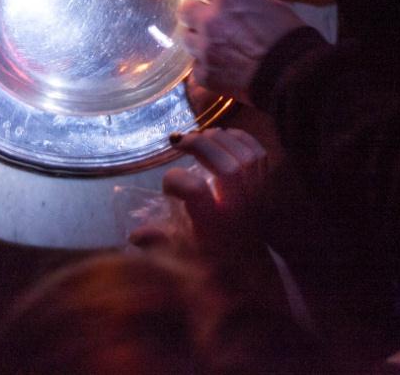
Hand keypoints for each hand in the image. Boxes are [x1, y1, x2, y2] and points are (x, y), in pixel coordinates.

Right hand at [130, 128, 270, 255]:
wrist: (248, 261)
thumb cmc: (208, 255)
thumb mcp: (180, 252)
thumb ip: (158, 242)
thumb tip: (134, 236)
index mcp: (212, 225)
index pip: (196, 192)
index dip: (175, 179)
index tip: (167, 181)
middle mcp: (237, 208)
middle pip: (227, 168)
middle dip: (201, 146)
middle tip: (180, 141)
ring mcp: (255, 195)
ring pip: (245, 157)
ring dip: (220, 139)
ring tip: (201, 136)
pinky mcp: (265, 186)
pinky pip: (259, 154)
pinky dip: (241, 139)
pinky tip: (224, 137)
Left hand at [176, 0, 304, 102]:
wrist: (291, 74)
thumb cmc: (288, 35)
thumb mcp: (270, 5)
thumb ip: (244, 0)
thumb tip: (234, 1)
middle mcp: (210, 21)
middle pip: (184, 11)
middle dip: (192, 12)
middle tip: (202, 17)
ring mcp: (205, 49)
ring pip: (186, 39)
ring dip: (197, 38)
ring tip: (212, 44)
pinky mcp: (205, 75)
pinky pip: (196, 67)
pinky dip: (205, 65)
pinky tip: (218, 67)